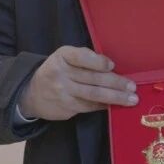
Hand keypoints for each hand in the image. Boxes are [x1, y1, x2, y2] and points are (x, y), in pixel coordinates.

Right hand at [19, 46, 138, 120]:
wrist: (31, 94)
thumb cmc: (56, 71)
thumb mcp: (64, 57)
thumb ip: (84, 58)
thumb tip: (110, 67)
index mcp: (62, 56)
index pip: (81, 57)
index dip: (97, 62)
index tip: (112, 65)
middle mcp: (61, 74)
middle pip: (93, 78)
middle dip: (116, 83)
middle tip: (132, 87)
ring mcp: (63, 92)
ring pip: (93, 95)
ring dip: (115, 98)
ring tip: (131, 99)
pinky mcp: (66, 108)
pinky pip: (89, 106)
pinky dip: (104, 106)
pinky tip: (115, 105)